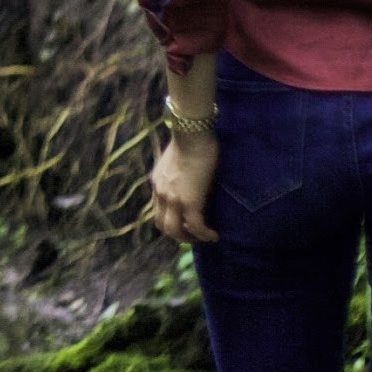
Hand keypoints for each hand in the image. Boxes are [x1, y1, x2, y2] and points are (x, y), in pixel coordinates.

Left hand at [147, 125, 219, 247]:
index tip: (184, 226)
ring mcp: (173, 199)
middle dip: (178, 235)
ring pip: (176, 231)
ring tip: (204, 238)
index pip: (158, 211)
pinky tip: (214, 236)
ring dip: (190, 238)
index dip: (170, 222)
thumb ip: (177, 175)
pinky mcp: (190, 201)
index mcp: (157, 184)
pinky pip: (196, 226)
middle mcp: (160, 194)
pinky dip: (204, 234)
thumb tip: (188, 181)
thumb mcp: (176, 161)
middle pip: (163, 225)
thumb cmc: (190, 140)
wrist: (193, 133)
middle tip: (194, 236)